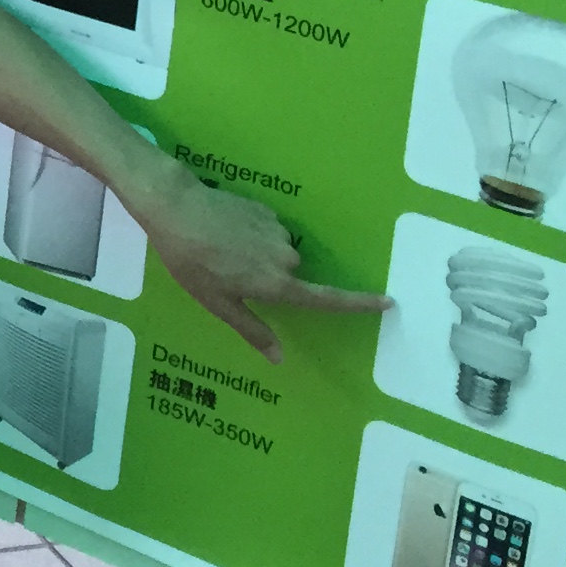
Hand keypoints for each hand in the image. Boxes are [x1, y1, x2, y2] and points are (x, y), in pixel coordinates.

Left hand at [129, 162, 388, 362]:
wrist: (177, 208)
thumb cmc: (192, 262)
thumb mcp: (216, 303)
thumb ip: (252, 329)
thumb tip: (280, 359)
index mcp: (276, 284)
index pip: (327, 299)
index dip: (358, 303)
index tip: (388, 302)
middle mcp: (285, 258)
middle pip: (289, 275)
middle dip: (266, 276)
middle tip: (227, 271)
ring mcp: (277, 231)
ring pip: (276, 251)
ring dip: (256, 253)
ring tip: (218, 248)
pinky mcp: (266, 210)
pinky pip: (266, 229)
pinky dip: (249, 232)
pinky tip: (222, 228)